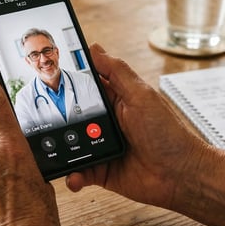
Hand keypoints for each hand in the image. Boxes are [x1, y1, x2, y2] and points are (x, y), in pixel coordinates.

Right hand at [66, 44, 224, 225]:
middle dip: (58, 119)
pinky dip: (73, 176)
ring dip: (62, 151)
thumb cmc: (169, 134)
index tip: (48, 78)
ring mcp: (102, 147)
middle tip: (43, 121)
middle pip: (73, 116)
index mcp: (116, 99)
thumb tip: (94, 48)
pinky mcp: (101, 171)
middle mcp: (107, 122)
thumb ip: (117, 72)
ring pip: (71, 145)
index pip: (86, 85)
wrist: (181, 175)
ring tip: (54, 154)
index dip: (68, 81)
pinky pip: (80, 172)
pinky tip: (74, 177)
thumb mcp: (141, 96)